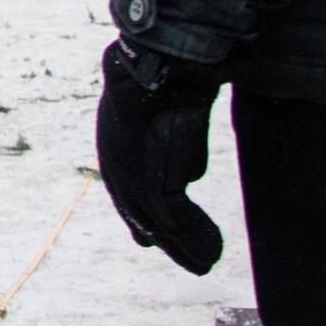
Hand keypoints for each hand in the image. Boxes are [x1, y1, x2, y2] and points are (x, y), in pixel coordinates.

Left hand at [95, 38, 223, 274]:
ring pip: (158, 223)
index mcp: (115, 139)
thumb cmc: (172, 75)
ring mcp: (130, 172)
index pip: (127, 188)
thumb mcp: (169, 110)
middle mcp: (115, 159)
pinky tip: (210, 250)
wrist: (166, 63)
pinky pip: (175, 220)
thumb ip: (176, 143)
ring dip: (186, 246)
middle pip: (140, 213)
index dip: (142, 217)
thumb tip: (190, 175)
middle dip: (168, 240)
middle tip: (195, 261)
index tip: (152, 239)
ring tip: (206, 262)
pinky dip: (196, 239)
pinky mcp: (151, 180)